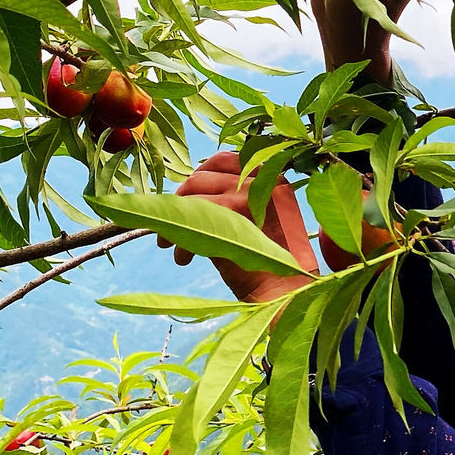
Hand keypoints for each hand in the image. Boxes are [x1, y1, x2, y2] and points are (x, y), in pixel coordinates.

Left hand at [162, 151, 320, 302]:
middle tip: (170, 224)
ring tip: (169, 243)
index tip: (186, 197)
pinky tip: (183, 258)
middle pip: (202, 176)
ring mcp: (248, 195)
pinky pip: (191, 219)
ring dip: (174, 221)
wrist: (285, 294)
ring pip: (192, 196)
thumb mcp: (261, 222)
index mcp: (273, 178)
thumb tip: (192, 195)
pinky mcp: (232, 215)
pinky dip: (180, 240)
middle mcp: (263, 180)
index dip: (198, 176)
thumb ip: (236, 201)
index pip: (224, 160)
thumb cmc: (271, 265)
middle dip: (180, 200)